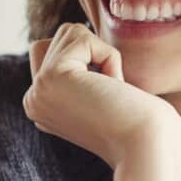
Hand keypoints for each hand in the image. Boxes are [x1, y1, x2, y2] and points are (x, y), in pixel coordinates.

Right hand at [24, 22, 180, 169]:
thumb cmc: (141, 123)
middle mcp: (33, 100)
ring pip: (69, 32)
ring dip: (102, 52)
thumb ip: (79, 70)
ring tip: (110, 90)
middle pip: (58, 39)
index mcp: (43, 107)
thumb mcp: (101, 95)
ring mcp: (37, 90)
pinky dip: (108, 55)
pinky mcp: (50, 77)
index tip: (107, 99)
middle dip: (92, 52)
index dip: (91, 62)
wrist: (147, 148)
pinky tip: (114, 88)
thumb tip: (71, 34)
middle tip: (109, 92)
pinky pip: (82, 37)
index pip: (55, 54)